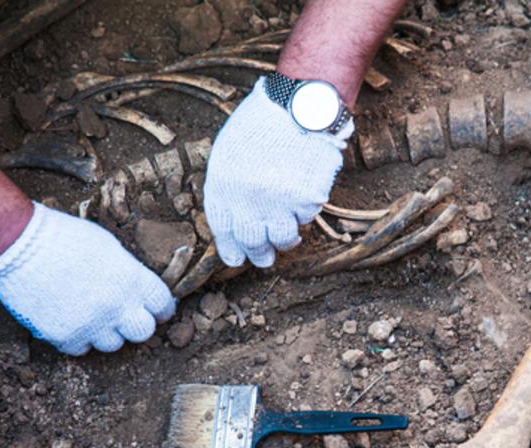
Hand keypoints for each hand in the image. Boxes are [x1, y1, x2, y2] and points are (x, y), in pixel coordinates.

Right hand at [0, 202, 175, 354]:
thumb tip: (138, 290)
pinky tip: (69, 319)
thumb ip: (128, 272)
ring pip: (112, 344)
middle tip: (123, 316)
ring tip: (89, 312)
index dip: (160, 309)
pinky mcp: (65, 337)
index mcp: (132, 279)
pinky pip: (81, 349)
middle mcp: (116, 306)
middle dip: (136, 324)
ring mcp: (91, 324)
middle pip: (142, 332)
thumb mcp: (108, 246)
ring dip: (105, 332)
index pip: (162, 305)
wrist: (18, 244)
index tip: (156, 311)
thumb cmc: (62, 237)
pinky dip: (78, 338)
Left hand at [204, 77, 352, 267]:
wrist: (299, 104)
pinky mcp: (306, 200)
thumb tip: (234, 220)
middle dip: (259, 256)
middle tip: (265, 260)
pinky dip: (305, 212)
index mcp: (223, 184)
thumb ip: (228, 185)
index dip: (231, 249)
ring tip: (290, 236)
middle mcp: (248, 199)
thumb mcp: (229, 150)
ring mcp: (278, 202)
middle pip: (252, 242)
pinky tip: (304, 194)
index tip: (237, 259)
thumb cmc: (263, 123)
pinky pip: (306, 218)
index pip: (223, 230)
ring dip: (286, 240)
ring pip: (283, 239)